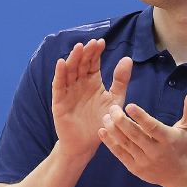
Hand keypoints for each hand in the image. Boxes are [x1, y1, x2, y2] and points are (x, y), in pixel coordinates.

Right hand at [52, 39, 131, 158]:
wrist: (87, 144)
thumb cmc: (102, 120)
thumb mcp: (115, 99)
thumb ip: (121, 80)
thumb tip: (127, 58)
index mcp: (92, 81)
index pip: (93, 62)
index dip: (96, 52)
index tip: (102, 42)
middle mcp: (79, 83)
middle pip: (81, 64)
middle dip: (86, 53)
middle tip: (92, 43)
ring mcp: (68, 91)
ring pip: (69, 71)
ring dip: (73, 59)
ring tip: (79, 47)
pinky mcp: (59, 101)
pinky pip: (58, 86)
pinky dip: (59, 74)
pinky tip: (61, 62)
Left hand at [98, 87, 186, 186]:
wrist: (178, 175)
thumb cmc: (183, 145)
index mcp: (169, 140)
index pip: (153, 128)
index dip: (141, 117)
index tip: (129, 105)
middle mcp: (156, 152)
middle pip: (136, 136)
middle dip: (122, 121)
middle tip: (112, 108)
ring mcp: (144, 162)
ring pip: (126, 144)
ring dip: (114, 130)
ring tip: (106, 117)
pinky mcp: (135, 168)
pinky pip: (120, 154)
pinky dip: (110, 143)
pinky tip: (103, 131)